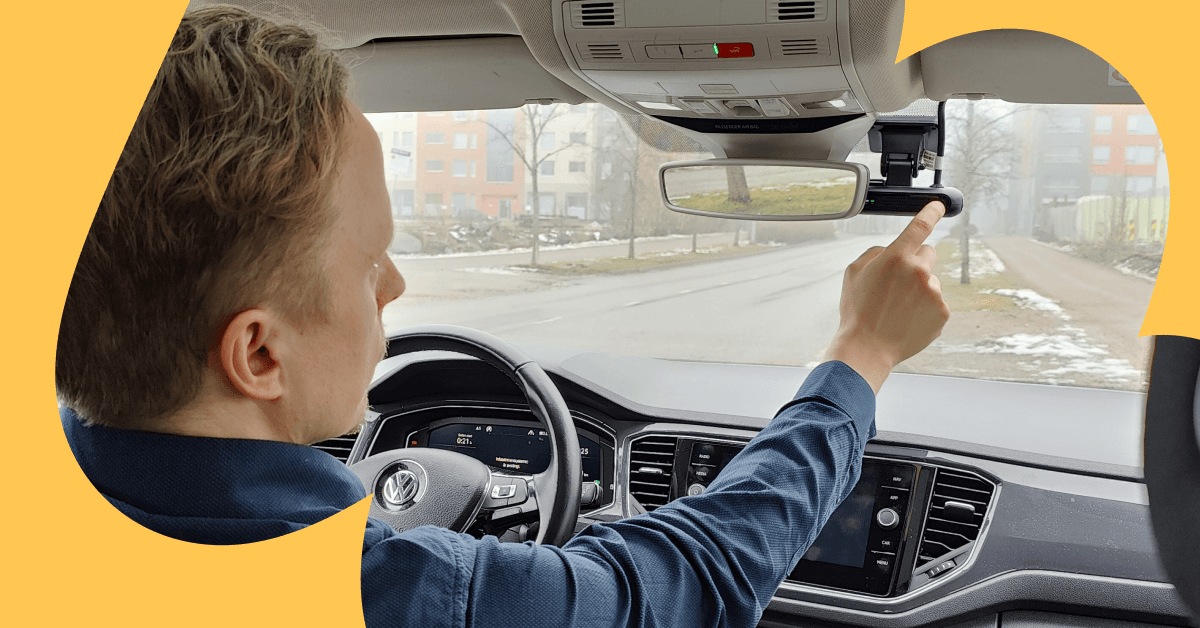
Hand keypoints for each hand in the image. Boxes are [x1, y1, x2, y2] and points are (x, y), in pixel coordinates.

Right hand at [825, 201, 949, 392]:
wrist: (867, 347)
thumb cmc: (858, 311)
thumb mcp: (853, 273)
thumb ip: (876, 253)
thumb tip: (891, 250)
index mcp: (896, 257)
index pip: (920, 226)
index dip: (931, 212)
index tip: (939, 205)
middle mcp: (919, 271)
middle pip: (928, 254)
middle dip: (915, 263)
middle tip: (898, 283)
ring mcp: (933, 293)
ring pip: (930, 282)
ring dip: (918, 290)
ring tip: (898, 309)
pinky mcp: (942, 312)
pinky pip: (936, 303)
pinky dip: (924, 309)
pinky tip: (907, 320)